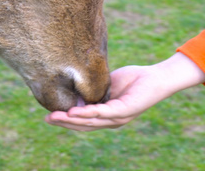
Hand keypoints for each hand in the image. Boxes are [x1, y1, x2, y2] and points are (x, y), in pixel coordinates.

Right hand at [45, 52, 204, 130]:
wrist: (157, 77)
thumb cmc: (133, 79)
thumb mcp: (106, 84)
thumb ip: (92, 90)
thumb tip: (75, 92)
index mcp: (106, 116)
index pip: (83, 122)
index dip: (66, 121)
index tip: (49, 116)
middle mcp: (112, 121)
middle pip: (84, 126)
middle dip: (64, 123)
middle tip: (47, 119)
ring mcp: (119, 118)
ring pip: (91, 122)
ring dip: (71, 120)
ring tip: (55, 117)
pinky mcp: (125, 111)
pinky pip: (103, 113)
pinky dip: (88, 113)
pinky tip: (75, 111)